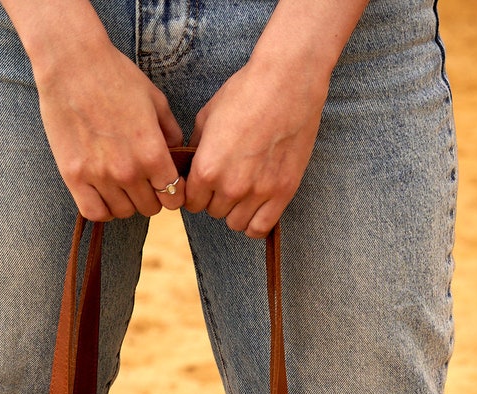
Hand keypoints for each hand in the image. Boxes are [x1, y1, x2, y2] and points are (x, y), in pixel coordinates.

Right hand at [35, 38, 184, 219]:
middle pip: (149, 208)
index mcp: (153, 153)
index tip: (166, 185)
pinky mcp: (74, 176)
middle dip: (150, 197)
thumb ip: (170, 133)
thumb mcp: (155, 101)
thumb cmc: (116, 77)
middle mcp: (128, 171)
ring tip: (122, 185)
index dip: (173, 193)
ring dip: (126, 202)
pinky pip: (94, 212)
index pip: (173, 196)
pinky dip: (102, 209)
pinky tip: (103, 195)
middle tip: (143, 182)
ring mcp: (100, 176)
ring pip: (123, 212)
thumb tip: (176, 156)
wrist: (72, 64)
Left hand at [184, 51, 329, 237]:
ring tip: (242, 191)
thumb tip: (188, 168)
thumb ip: (196, 149)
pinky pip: (260, 228)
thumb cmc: (245, 93)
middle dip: (215, 198)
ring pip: (235, 223)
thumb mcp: (207, 117)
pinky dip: (254, 223)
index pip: (190, 202)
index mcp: (207, 169)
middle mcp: (231, 186)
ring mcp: (258, 192)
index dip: (195, 192)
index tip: (203, 183)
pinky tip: (254, 207)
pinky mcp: (283, 192)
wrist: (287, 82)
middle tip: (226, 179)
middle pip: (213, 212)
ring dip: (235, 210)